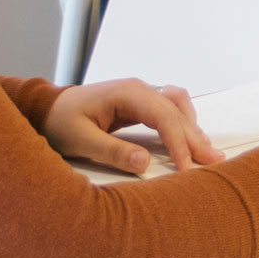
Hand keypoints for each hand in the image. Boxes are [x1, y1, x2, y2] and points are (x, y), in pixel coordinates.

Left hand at [43, 78, 225, 176]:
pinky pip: (170, 109)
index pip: (164, 117)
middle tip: (213, 160)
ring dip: (193, 128)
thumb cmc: (60, 122)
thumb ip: (113, 151)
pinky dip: (183, 124)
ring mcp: (141, 94)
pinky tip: (190, 139)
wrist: (46, 108)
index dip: (179, 143)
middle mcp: (140, 89)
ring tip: (206, 151)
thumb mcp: (80, 140)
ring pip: (178, 106)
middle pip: (177, 111)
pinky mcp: (139, 103)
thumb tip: (144, 164)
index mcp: (128, 93)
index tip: (186, 168)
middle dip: (195, 137)